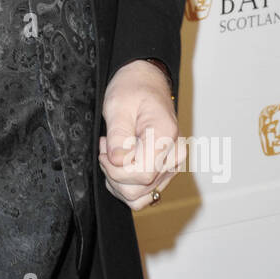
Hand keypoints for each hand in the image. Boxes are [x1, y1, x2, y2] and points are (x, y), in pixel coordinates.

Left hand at [98, 59, 183, 209]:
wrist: (145, 82)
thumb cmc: (133, 89)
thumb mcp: (118, 105)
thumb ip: (118, 135)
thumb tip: (117, 161)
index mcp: (166, 137)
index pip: (142, 173)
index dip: (116, 168)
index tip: (105, 149)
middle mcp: (174, 155)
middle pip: (140, 187)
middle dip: (113, 173)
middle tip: (107, 147)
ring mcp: (171, 165)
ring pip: (140, 196)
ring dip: (118, 181)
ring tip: (113, 153)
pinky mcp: (163, 171)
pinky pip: (143, 193)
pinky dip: (125, 185)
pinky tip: (119, 164)